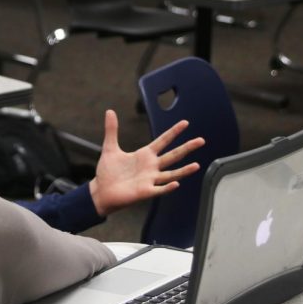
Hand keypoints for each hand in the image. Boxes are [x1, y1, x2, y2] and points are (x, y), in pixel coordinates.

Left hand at [88, 110, 204, 216]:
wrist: (102, 191)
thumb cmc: (108, 172)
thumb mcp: (110, 148)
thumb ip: (112, 130)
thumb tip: (110, 111)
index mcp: (144, 155)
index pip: (163, 141)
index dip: (173, 132)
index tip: (185, 123)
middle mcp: (151, 166)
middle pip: (173, 155)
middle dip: (186, 148)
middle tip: (201, 140)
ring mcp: (149, 179)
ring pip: (171, 174)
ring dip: (183, 170)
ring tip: (196, 165)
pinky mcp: (145, 191)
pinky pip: (159, 189)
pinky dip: (167, 187)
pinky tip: (176, 183)